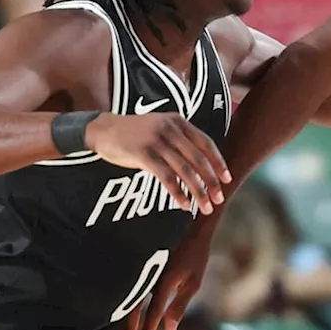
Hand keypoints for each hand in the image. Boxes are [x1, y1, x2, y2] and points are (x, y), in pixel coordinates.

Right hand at [86, 112, 230, 212]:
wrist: (103, 129)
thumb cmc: (135, 133)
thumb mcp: (161, 127)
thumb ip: (180, 140)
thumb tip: (202, 166)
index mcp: (179, 122)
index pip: (206, 143)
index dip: (218, 162)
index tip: (227, 179)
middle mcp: (170, 129)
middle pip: (199, 159)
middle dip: (212, 181)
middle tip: (219, 199)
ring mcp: (157, 141)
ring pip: (185, 171)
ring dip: (198, 191)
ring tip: (205, 207)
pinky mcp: (143, 155)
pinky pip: (167, 177)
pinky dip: (178, 193)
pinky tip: (184, 204)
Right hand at [115, 229, 212, 329]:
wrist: (189, 223)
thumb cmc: (194, 254)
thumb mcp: (193, 281)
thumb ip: (179, 305)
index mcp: (164, 280)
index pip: (152, 311)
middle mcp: (149, 274)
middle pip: (134, 306)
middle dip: (129, 329)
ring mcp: (141, 267)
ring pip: (125, 296)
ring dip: (121, 318)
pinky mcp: (137, 260)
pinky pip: (126, 284)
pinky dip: (120, 301)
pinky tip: (116, 313)